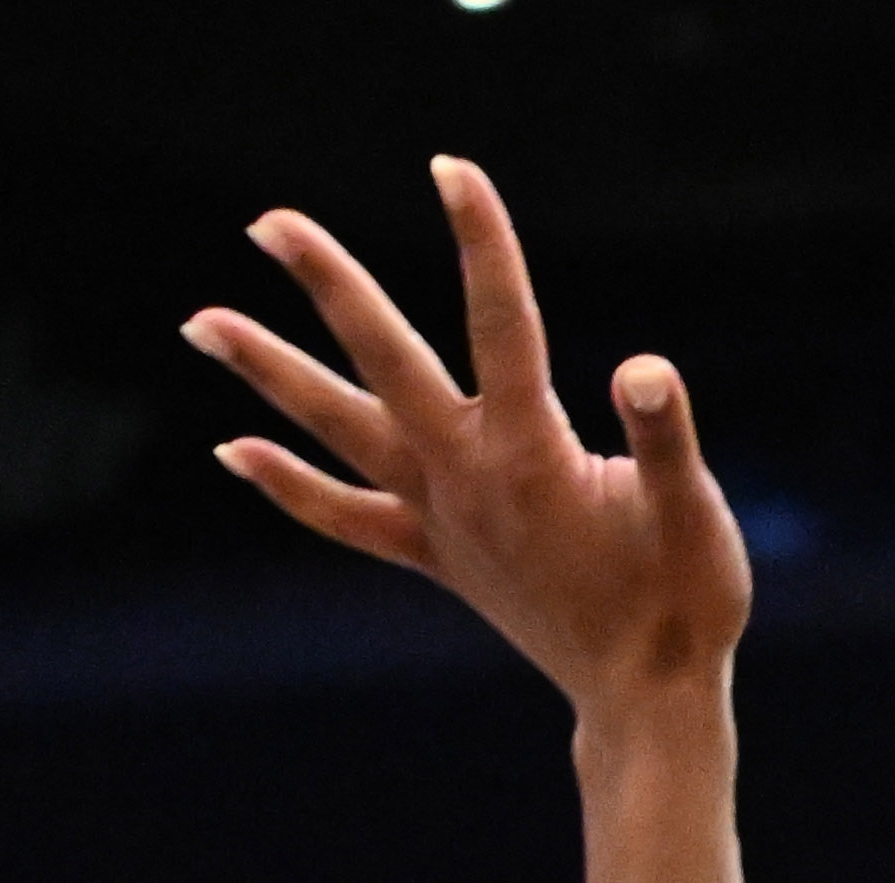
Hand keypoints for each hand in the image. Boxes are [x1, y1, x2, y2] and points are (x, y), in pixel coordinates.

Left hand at [184, 158, 748, 722]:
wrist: (645, 701)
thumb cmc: (686, 603)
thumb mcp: (696, 516)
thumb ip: (667, 440)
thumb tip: (644, 370)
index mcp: (532, 455)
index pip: (501, 324)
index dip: (480, 242)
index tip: (451, 169)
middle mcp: (468, 479)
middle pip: (383, 362)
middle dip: (328, 285)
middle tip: (265, 221)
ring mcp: (442, 520)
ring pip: (338, 433)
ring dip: (269, 374)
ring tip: (199, 322)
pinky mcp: (437, 557)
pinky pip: (346, 516)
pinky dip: (288, 484)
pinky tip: (234, 450)